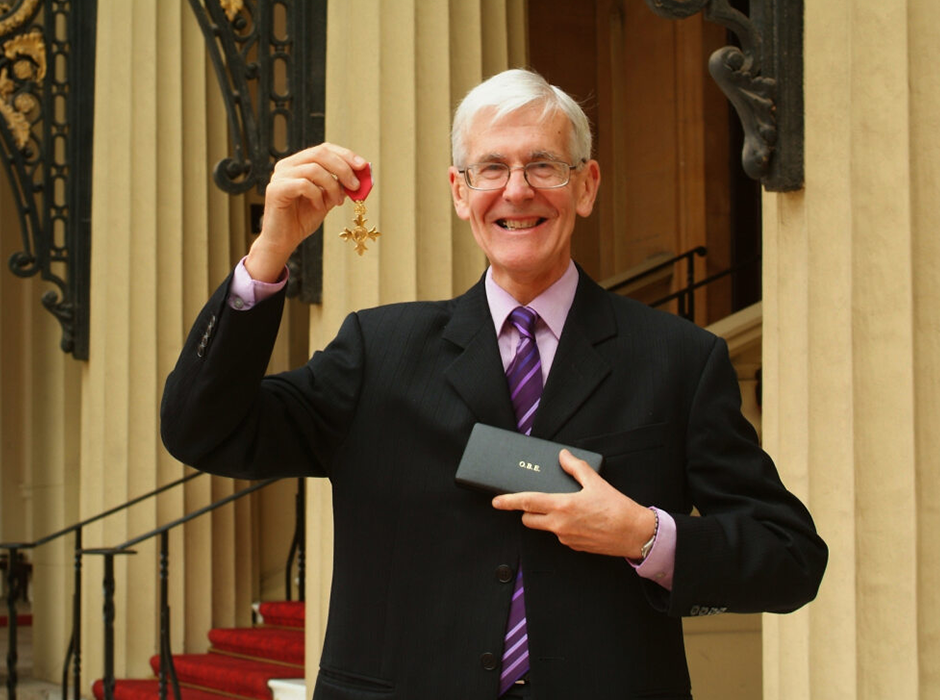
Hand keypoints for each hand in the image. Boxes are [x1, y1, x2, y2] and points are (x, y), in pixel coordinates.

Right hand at [246, 143, 367, 281]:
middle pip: (320, 154)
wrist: (283, 241)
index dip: (345, 155)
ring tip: (337, 202)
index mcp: (298, 163)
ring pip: (314, 169)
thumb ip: (340, 187)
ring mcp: (279, 176)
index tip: (363, 165)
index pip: (324, 149)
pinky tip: (318, 207)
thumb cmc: (302, 220)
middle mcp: (287, 165)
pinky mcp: (276, 189)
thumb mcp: (327, 200)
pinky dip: (317, 195)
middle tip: (356, 185)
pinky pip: (304, 184)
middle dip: (343, 168)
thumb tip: (360, 176)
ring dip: (332, 186)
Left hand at [492, 449, 656, 558]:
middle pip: (529, 520)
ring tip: (566, 509)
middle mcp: (560, 525)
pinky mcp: (575, 547)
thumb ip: (576, 467)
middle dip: (526, 512)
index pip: (527, 503)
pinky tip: (580, 521)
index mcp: (562, 506)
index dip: (508, 501)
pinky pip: (561, 536)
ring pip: (545, 528)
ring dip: (547, 520)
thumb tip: (563, 456)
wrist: (634, 534)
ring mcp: (566, 538)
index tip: (496, 501)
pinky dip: (564, 528)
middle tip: (534, 503)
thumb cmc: (617, 508)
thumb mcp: (596, 482)